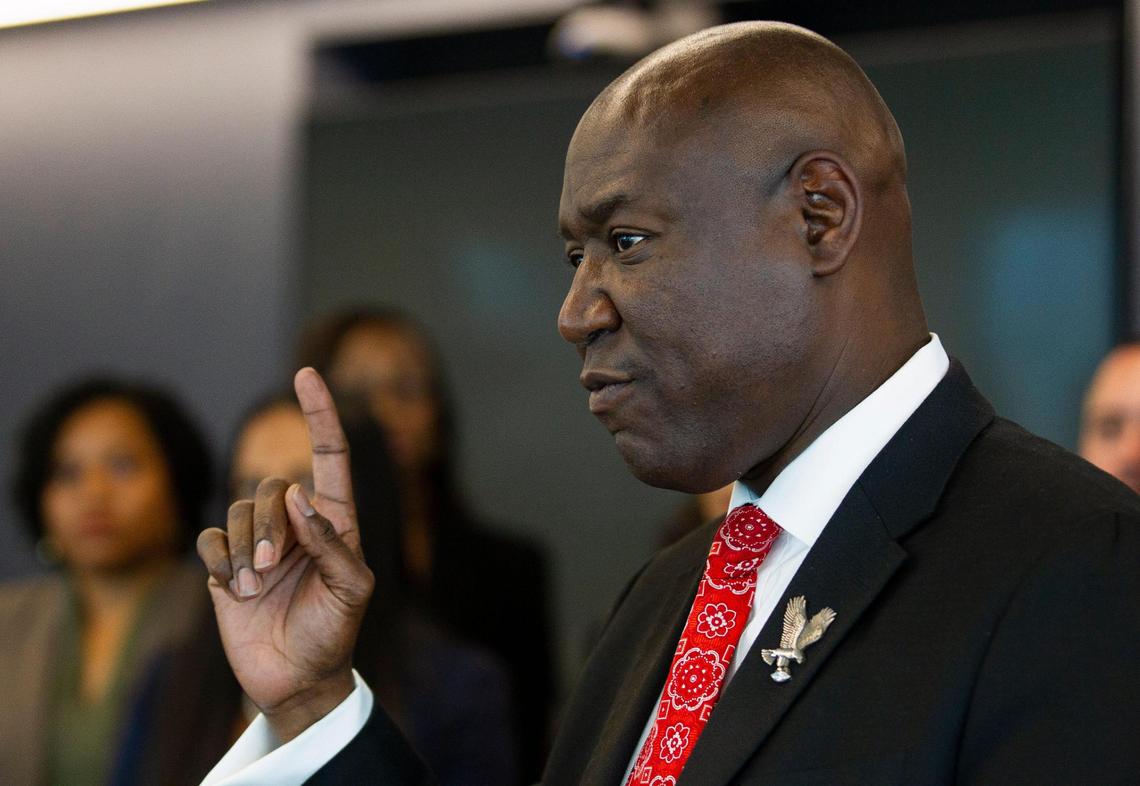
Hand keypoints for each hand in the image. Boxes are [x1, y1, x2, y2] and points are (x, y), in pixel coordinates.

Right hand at [197, 368, 373, 741]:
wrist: (297, 680)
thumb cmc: (335, 632)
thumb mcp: (352, 590)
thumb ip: (332, 543)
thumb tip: (299, 494)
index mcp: (334, 521)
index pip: (329, 455)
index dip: (319, 414)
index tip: (306, 373)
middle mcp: (295, 524)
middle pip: (270, 487)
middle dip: (266, 525)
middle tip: (269, 571)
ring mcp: (258, 544)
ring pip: (237, 512)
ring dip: (241, 551)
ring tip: (251, 590)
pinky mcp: (224, 566)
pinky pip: (209, 540)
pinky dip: (218, 562)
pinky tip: (230, 591)